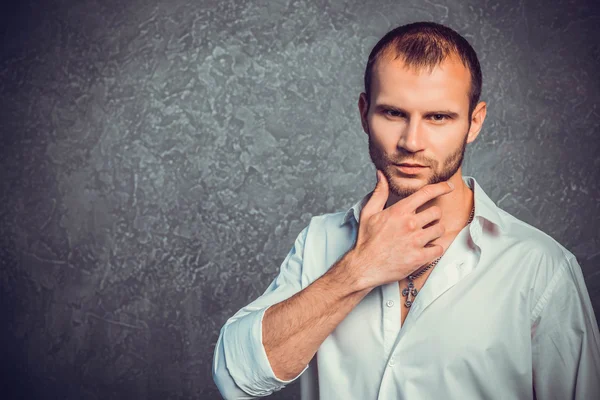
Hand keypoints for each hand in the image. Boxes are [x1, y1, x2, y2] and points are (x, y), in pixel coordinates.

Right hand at [349, 170, 454, 289]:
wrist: (364, 266)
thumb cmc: (367, 240)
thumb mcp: (369, 212)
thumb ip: (379, 192)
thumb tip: (382, 175)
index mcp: (399, 211)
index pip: (426, 193)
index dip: (441, 187)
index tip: (449, 186)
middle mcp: (410, 224)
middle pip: (436, 212)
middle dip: (432, 216)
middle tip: (424, 222)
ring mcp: (416, 241)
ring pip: (440, 230)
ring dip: (434, 232)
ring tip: (423, 236)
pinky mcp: (419, 257)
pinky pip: (439, 248)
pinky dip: (434, 249)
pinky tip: (425, 249)